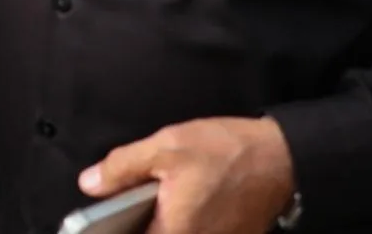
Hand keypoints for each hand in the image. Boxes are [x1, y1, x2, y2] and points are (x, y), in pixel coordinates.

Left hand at [78, 116, 295, 233]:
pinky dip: (182, 222)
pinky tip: (179, 202)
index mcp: (174, 233)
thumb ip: (121, 168)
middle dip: (138, 224)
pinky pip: (195, 233)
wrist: (282, 158)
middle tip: (132, 203)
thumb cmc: (228, 151)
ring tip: (154, 201)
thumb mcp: (165, 147)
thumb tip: (89, 184)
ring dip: (162, 222)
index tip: (105, 221)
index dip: (114, 230)